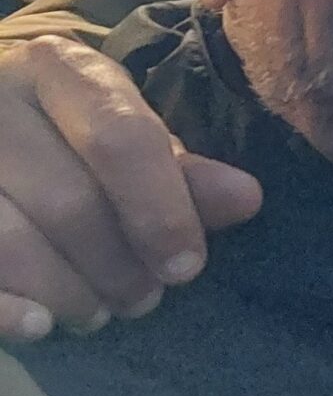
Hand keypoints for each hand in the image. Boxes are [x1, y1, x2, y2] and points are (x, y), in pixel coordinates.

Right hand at [0, 37, 262, 338]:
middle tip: (144, 298)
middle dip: (117, 264)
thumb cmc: (66, 134)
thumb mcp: (124, 136)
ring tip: (98, 312)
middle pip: (68, 201)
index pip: (119, 137)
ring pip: (10, 240)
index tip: (186, 266)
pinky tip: (40, 326)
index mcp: (58, 69)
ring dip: (66, 292)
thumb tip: (245, 199)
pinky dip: (6, 307)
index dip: (160, 209)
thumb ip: (179, 172)